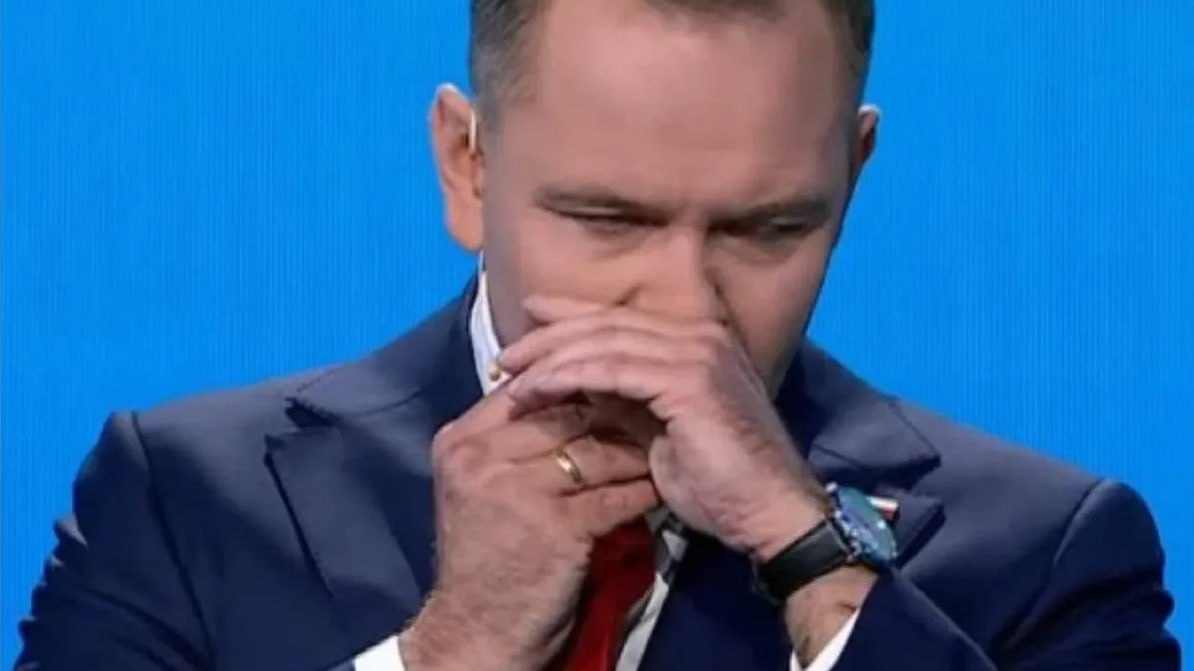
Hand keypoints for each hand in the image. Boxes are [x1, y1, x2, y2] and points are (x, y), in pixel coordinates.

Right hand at [400, 390, 658, 670]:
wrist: (477, 630)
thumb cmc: (487, 556)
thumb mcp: (481, 485)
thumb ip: (514, 440)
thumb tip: (576, 392)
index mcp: (460, 439)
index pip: (530, 386)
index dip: (578, 381)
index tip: (617, 383)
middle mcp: (480, 456)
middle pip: (566, 413)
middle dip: (614, 410)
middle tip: (653, 407)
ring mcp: (514, 489)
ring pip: (594, 450)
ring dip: (634, 450)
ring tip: (662, 445)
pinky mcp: (552, 526)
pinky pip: (613, 495)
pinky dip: (641, 490)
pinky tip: (659, 487)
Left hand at [498, 296, 825, 560]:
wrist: (770, 513)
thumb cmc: (721, 484)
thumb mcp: (662, 434)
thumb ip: (627, 402)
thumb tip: (582, 387)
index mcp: (699, 342)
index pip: (622, 318)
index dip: (570, 318)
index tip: (527, 324)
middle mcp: (700, 336)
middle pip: (607, 322)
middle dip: (549, 335)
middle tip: (506, 354)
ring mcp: (696, 353)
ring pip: (603, 341)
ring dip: (549, 357)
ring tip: (509, 375)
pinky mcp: (687, 380)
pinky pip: (610, 369)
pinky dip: (567, 377)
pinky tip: (536, 390)